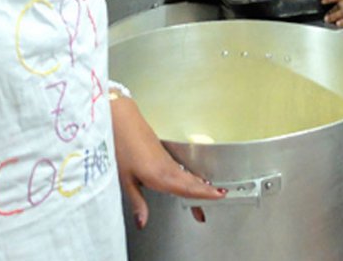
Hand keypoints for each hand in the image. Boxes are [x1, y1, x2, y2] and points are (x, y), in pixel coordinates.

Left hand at [111, 97, 224, 229]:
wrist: (121, 120)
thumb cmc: (120, 146)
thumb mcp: (124, 180)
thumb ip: (137, 203)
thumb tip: (142, 222)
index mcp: (159, 176)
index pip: (186, 188)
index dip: (203, 194)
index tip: (218, 196)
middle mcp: (166, 167)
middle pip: (191, 181)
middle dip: (207, 190)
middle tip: (221, 196)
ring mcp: (166, 159)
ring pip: (187, 174)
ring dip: (201, 183)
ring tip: (212, 191)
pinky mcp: (163, 154)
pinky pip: (181, 168)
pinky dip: (191, 175)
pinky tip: (191, 179)